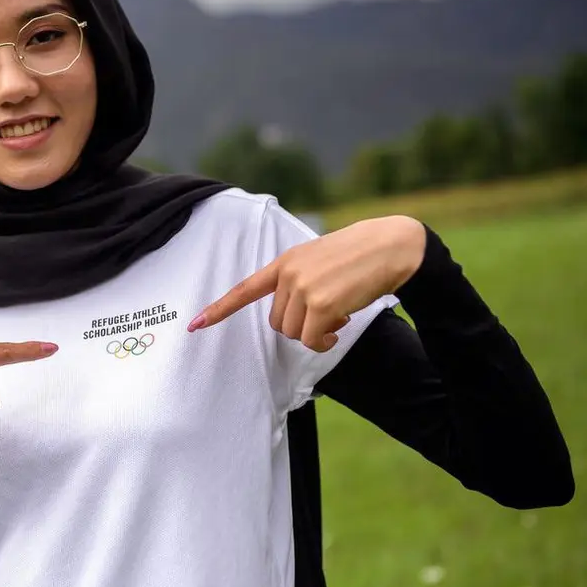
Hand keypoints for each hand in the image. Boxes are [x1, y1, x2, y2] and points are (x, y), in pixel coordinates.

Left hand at [187, 215, 425, 351]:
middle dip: (299, 326)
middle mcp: (288, 274)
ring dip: (314, 333)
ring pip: (292, 333)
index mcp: (284, 262)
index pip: (245, 288)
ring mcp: (303, 288)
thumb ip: (298, 281)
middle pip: (277, 322)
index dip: (220, 308)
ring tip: (338, 314)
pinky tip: (341, 324)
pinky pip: (311, 339)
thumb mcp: (318, 260)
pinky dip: (324, 340)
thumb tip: (294, 319)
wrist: (390, 247)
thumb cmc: (358, 257)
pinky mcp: (321, 304)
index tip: (195, 324)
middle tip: (328, 314)